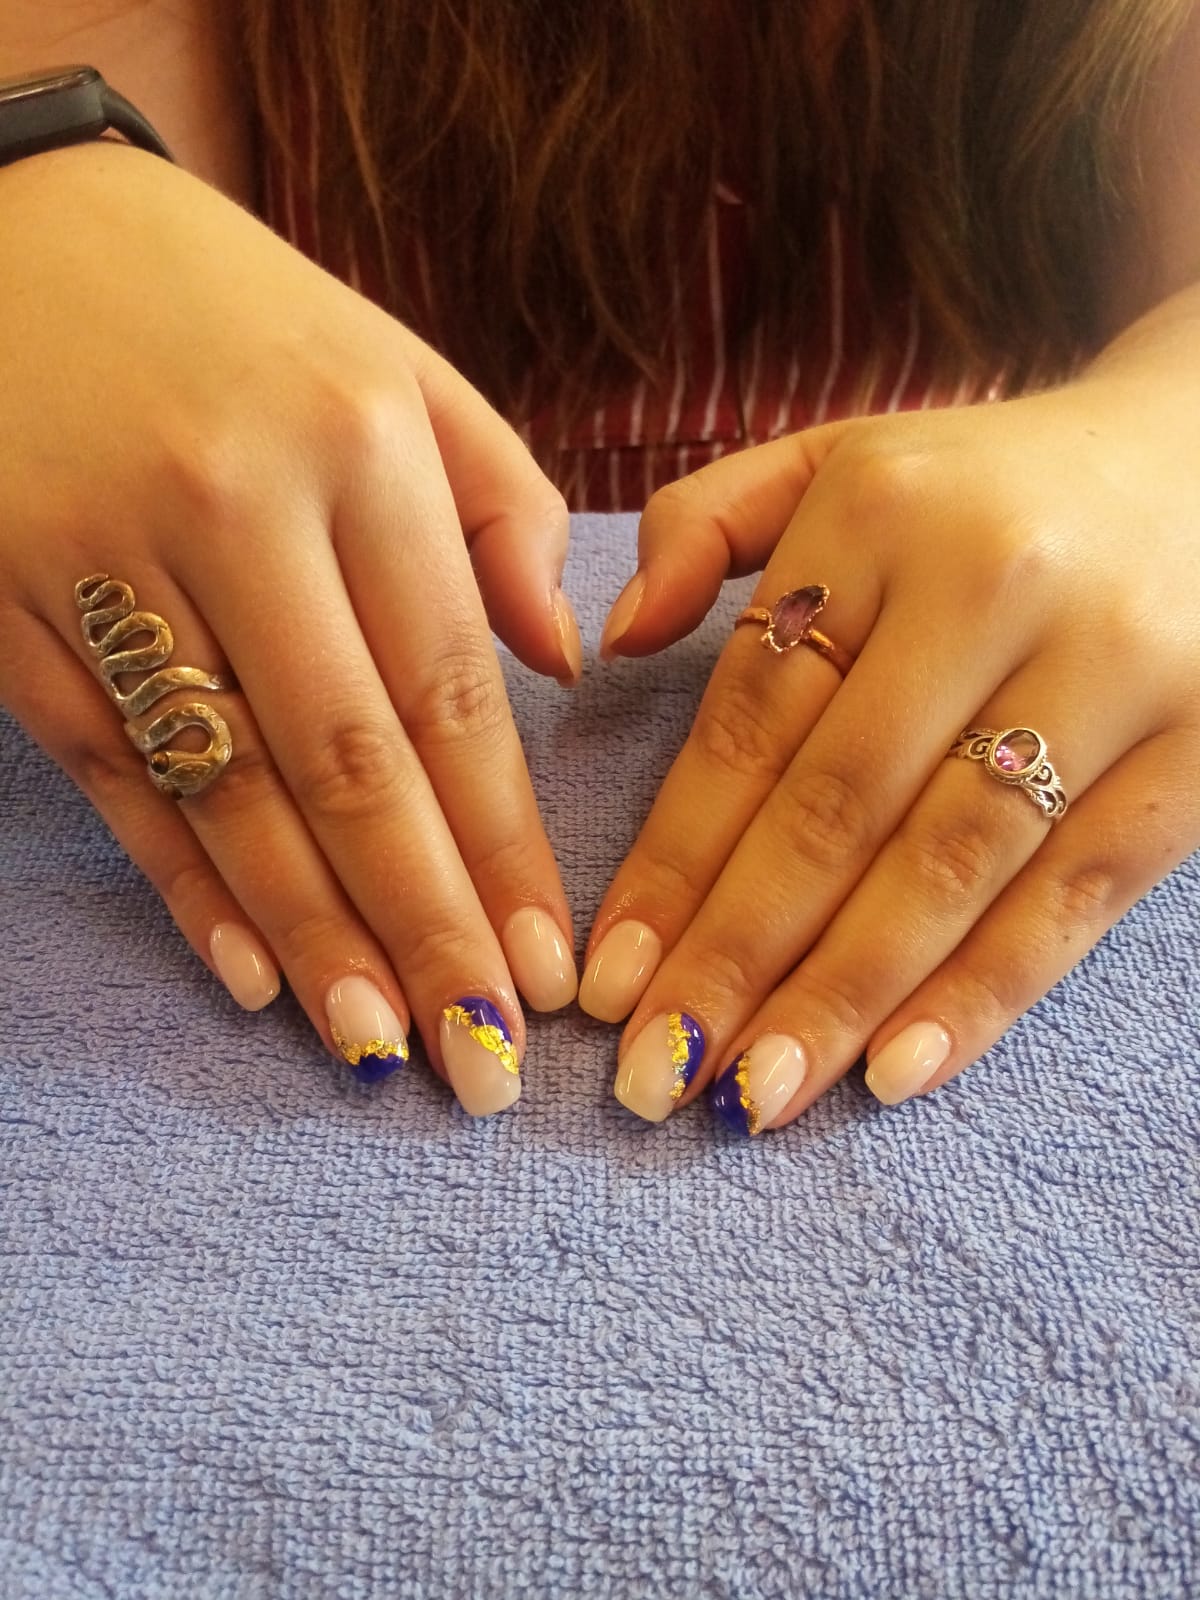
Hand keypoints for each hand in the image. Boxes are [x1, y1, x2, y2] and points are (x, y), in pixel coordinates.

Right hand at [0, 145, 580, 1114]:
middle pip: (348, 766)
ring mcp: (104, 560)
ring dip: (312, 937)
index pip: (450, 690)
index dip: (503, 844)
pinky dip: (184, 883)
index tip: (548, 962)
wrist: (24, 226)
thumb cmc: (247, 317)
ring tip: (383, 1049)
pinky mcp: (5, 603)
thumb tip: (571, 670)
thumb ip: (505, 513)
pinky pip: (113, 774)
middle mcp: (234, 507)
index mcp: (357, 445)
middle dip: (423, 926)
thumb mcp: (403, 371)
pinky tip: (252, 973)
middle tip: (482, 1059)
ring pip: (227, 790)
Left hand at [582, 379, 1199, 1129]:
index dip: (671, 862)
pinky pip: (1076, 893)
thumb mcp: (841, 458)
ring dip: (842, 997)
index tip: (605, 979)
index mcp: (877, 512)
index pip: (748, 721)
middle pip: (835, 808)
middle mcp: (990, 584)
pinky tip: (897, 1072)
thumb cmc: (985, 488)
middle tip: (655, 1077)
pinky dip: (985, 991)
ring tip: (754, 1098)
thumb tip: (617, 637)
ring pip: (949, 866)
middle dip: (735, 958)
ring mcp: (1108, 667)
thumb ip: (711, 523)